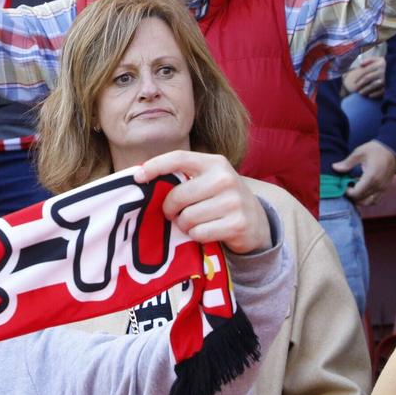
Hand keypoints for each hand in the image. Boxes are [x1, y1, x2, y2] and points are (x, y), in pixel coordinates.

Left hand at [136, 149, 271, 254]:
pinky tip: (207, 232)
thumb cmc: (222, 199)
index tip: (138, 177)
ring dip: (185, 225)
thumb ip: (185, 178)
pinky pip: (200, 233)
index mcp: (214, 163)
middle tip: (173, 214)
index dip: (155, 166)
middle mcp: (225, 178)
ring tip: (195, 223)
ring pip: (187, 218)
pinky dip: (197, 236)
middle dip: (170, 209)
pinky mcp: (237, 223)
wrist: (257, 222)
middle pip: (178, 196)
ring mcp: (233, 201)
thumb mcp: (209, 180)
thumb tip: (143, 179)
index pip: (179, 158)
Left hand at [333, 140, 395, 205]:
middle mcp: (378, 185)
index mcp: (371, 177)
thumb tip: (334, 167)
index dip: (348, 192)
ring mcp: (383, 188)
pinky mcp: (386, 188)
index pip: (357, 194)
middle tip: (348, 187)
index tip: (345, 185)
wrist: (392, 148)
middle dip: (353, 196)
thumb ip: (347, 163)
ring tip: (355, 190)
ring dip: (360, 200)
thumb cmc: (375, 149)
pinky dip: (368, 199)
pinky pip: (376, 199)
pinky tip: (363, 190)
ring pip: (370, 202)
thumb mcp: (359, 153)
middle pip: (362, 199)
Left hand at [343, 51, 386, 99]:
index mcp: (379, 65)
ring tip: (360, 93)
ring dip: (366, 90)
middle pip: (368, 78)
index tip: (354, 82)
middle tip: (355, 89)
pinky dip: (375, 94)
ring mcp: (386, 79)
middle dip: (360, 84)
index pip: (366, 72)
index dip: (359, 78)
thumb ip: (369, 60)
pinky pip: (381, 91)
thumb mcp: (378, 59)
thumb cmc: (384, 65)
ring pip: (373, 85)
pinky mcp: (390, 86)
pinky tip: (370, 96)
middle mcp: (382, 71)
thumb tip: (360, 64)